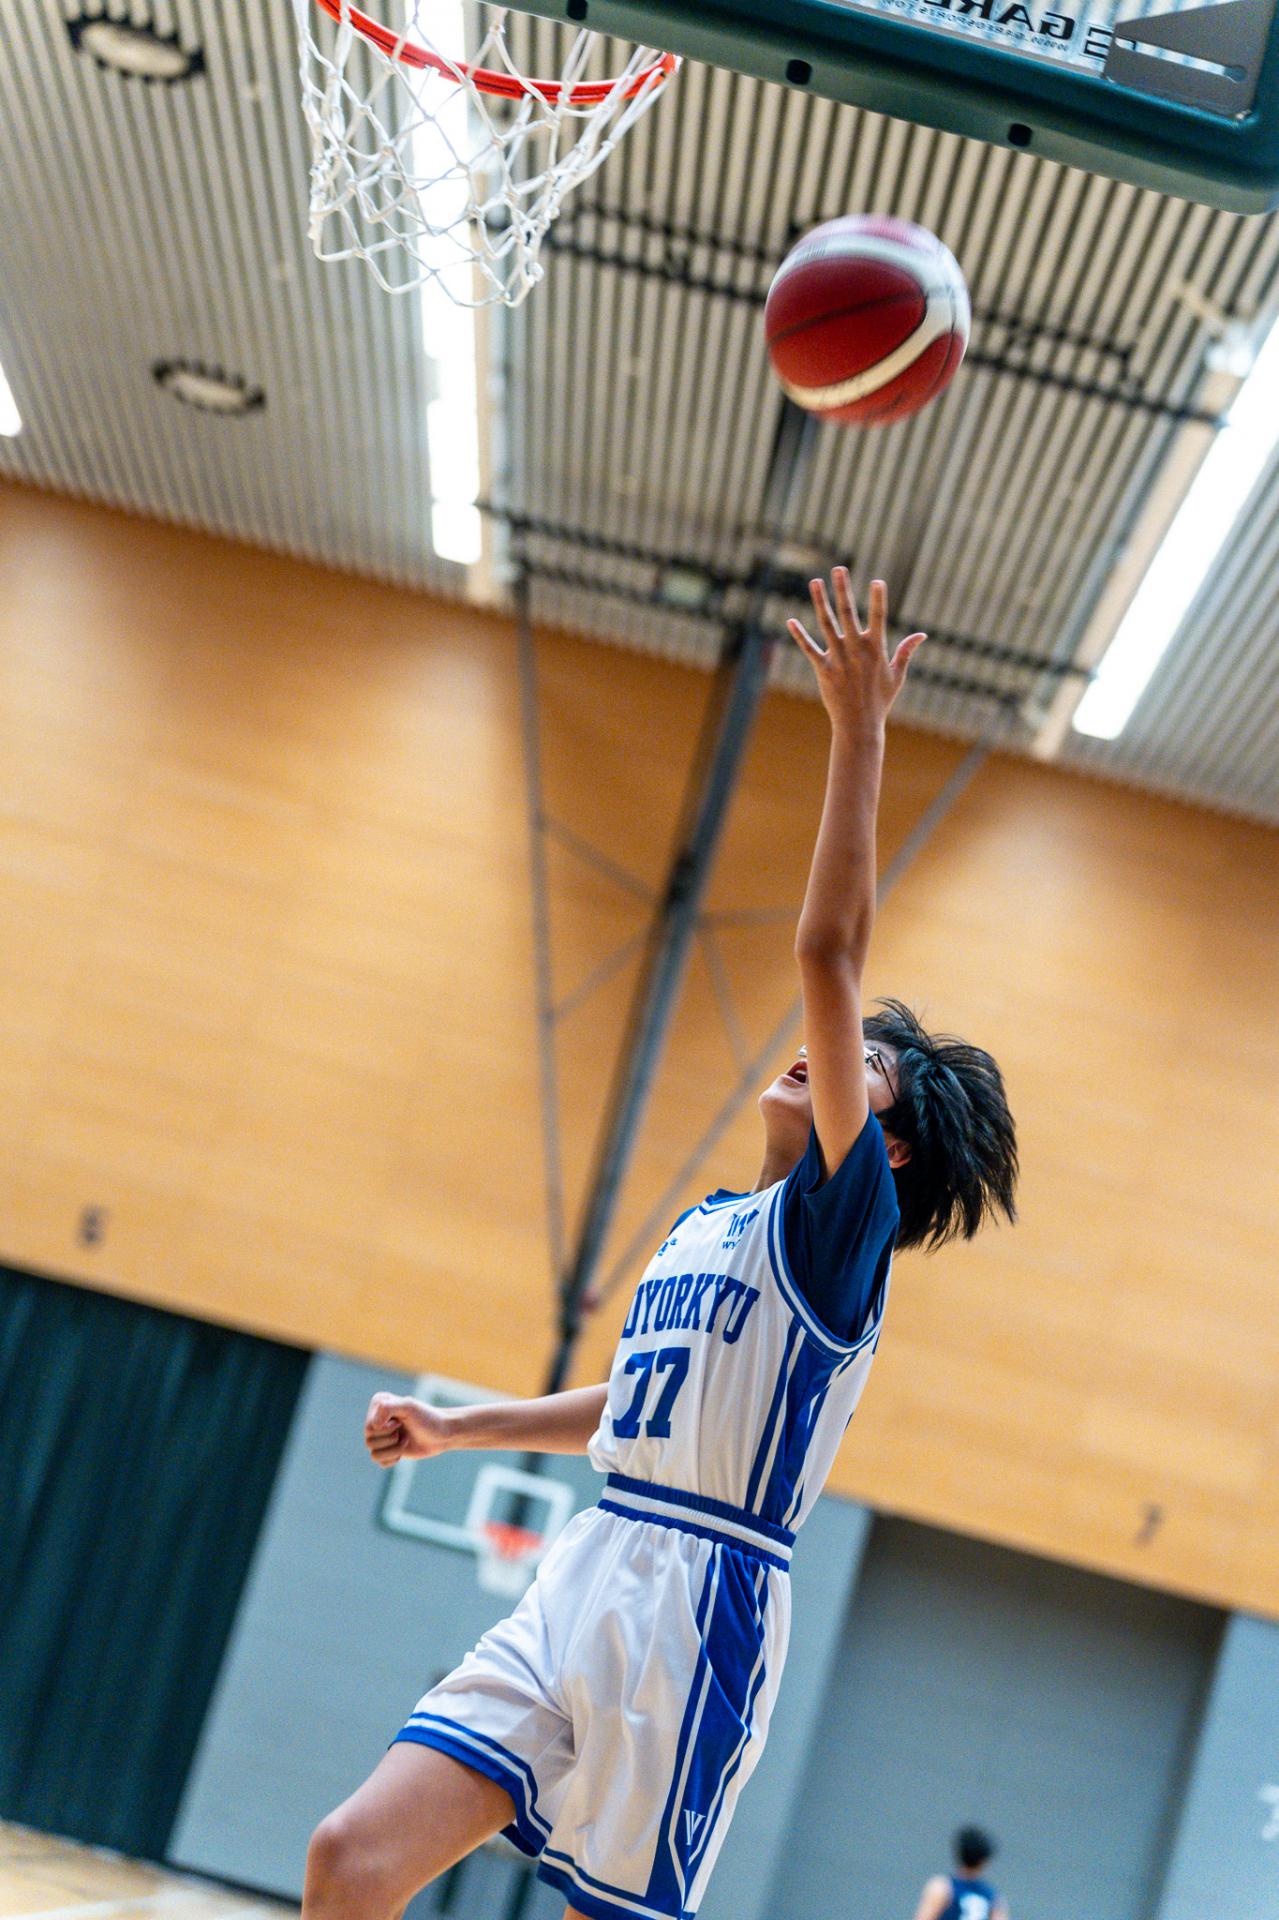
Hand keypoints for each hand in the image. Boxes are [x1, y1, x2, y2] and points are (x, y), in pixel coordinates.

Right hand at [364, 1392, 452, 1467]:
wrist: (443, 1433)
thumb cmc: (428, 1418)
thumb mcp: (409, 1407)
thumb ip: (388, 1408)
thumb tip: (372, 1426)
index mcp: (378, 1403)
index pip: (369, 1426)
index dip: (386, 1429)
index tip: (401, 1421)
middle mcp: (376, 1418)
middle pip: (369, 1441)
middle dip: (391, 1439)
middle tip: (405, 1431)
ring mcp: (381, 1435)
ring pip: (373, 1454)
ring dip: (394, 1450)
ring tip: (406, 1440)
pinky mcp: (387, 1450)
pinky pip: (379, 1462)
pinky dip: (393, 1458)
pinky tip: (404, 1450)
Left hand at [787, 571, 924, 736]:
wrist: (859, 725)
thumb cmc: (880, 700)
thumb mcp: (897, 675)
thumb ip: (906, 652)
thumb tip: (922, 635)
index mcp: (876, 649)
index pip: (879, 618)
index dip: (878, 599)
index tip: (877, 581)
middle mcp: (856, 649)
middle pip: (848, 613)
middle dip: (843, 589)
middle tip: (839, 568)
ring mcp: (838, 658)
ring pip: (827, 624)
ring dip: (820, 601)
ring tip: (815, 581)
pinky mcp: (823, 669)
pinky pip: (809, 649)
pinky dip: (800, 635)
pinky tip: (791, 620)